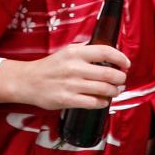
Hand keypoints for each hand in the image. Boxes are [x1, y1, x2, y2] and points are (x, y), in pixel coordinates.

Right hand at [0, 45, 129, 109]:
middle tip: (121, 80)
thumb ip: (85, 53)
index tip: (126, 64)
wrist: (27, 81)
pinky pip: (94, 103)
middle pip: (109, 73)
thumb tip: (110, 55)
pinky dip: (103, 103)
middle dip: (120, 78)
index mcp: (74, 52)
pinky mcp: (67, 100)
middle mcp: (74, 67)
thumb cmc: (50, 67)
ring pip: (104, 89)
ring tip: (114, 91)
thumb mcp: (66, 53)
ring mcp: (71, 84)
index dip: (120, 58)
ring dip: (114, 91)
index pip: (105, 51)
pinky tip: (102, 101)